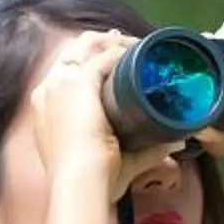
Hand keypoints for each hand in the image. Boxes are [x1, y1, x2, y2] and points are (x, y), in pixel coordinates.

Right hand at [29, 29, 186, 204]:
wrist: (80, 181)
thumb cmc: (90, 181)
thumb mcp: (115, 161)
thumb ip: (147, 150)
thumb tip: (177, 142)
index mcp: (46, 110)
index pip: (64, 73)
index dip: (87, 63)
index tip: (111, 62)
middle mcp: (48, 91)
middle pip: (73, 52)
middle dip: (100, 44)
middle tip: (125, 45)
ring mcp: (61, 84)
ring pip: (88, 46)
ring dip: (113, 42)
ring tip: (136, 43)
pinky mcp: (79, 82)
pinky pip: (103, 55)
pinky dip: (123, 49)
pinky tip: (139, 49)